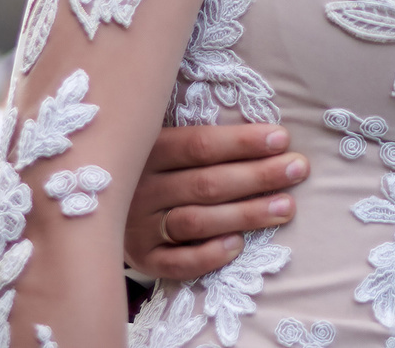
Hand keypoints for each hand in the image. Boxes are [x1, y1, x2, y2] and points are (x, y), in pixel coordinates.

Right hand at [123, 125, 304, 282]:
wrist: (95, 205)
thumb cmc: (150, 167)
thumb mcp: (162, 143)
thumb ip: (199, 140)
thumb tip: (265, 131)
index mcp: (148, 150)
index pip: (200, 144)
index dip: (243, 142)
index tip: (283, 138)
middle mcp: (140, 188)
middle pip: (207, 183)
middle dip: (258, 176)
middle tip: (299, 169)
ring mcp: (138, 226)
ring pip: (197, 221)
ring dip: (246, 214)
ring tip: (286, 207)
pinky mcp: (142, 259)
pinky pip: (177, 262)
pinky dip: (208, 255)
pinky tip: (238, 246)